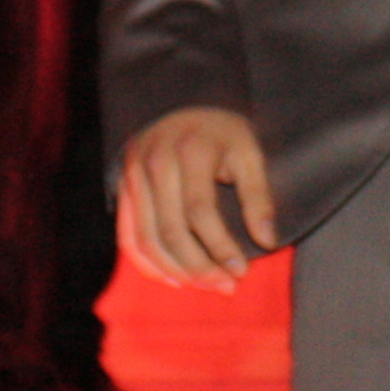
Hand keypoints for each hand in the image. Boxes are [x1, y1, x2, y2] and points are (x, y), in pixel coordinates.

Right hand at [121, 106, 275, 289]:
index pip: (200, 211)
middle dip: (199, 266)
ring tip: (206, 285)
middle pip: (171, 230)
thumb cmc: (223, 133)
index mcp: (189, 150)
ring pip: (148, 238)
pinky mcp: (123, 188)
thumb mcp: (249, 154)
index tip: (241, 271)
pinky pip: (128, 236)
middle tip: (226, 287)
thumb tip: (266, 241)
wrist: (185, 103)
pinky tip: (174, 280)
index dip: (220, 246)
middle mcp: (155, 162)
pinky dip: (147, 264)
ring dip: (177, 271)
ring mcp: (133, 175)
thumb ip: (259, 196)